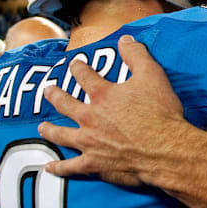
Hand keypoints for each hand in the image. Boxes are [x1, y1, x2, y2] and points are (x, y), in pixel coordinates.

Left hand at [38, 35, 184, 184]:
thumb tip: (125, 39)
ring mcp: (89, 142)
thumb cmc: (160, 113)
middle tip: (48, 90)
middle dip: (55, 95)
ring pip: (62, 134)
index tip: (74, 64)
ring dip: (50, 130)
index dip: (78, 68)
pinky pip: (71, 167)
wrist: (164, 149)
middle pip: (65, 104)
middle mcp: (90, 117)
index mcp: (103, 95)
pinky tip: (50, 167)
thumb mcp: (152, 75)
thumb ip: (137, 54)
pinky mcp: (94, 164)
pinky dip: (59, 168)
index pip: (85, 76)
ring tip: (42, 127)